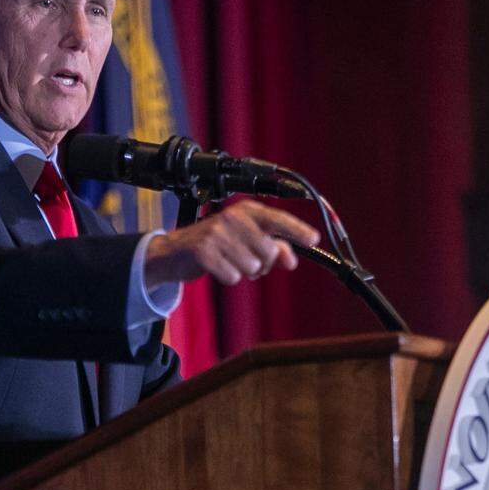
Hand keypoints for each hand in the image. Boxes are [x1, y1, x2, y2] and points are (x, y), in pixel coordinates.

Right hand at [143, 199, 319, 287]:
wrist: (175, 252)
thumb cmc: (215, 245)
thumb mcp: (246, 242)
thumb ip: (272, 248)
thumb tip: (291, 260)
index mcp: (246, 211)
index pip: (277, 219)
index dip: (297, 230)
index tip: (313, 239)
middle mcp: (233, 217)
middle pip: (268, 251)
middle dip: (263, 264)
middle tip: (247, 261)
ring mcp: (217, 232)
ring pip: (252, 266)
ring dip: (244, 272)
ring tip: (230, 262)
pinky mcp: (204, 250)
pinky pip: (233, 276)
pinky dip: (228, 277)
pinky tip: (218, 268)